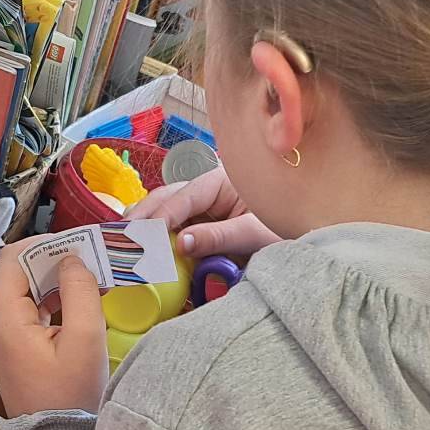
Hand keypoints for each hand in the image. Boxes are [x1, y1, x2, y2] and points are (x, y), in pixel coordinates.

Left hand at [0, 238, 110, 419]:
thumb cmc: (70, 392)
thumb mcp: (85, 338)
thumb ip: (79, 290)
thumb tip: (73, 259)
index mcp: (1, 316)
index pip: (16, 256)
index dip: (48, 244)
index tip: (81, 245)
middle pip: (17, 270)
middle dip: (53, 261)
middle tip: (90, 261)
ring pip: (21, 287)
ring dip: (52, 279)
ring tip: (89, 280)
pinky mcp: (3, 342)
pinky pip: (22, 307)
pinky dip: (47, 298)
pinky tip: (76, 300)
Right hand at [130, 166, 281, 260]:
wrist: (306, 238)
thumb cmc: (285, 228)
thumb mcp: (254, 233)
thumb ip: (218, 236)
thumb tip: (181, 243)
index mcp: (222, 181)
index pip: (186, 195)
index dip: (163, 214)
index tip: (145, 232)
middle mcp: (207, 191)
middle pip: (167, 197)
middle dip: (143, 216)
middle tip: (123, 236)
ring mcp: (201, 208)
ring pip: (164, 211)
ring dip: (144, 225)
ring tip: (123, 242)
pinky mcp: (200, 226)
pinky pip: (173, 229)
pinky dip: (156, 238)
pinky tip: (140, 248)